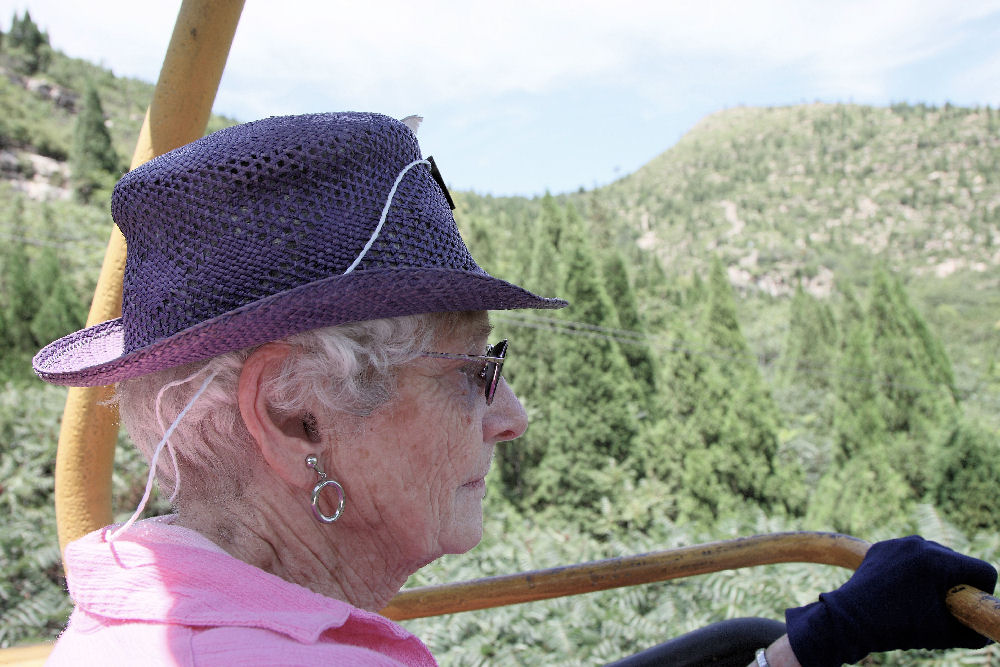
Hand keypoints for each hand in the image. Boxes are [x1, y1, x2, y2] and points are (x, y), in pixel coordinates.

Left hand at [784, 535, 996, 665]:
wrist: (851, 619)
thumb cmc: (899, 627)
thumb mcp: (945, 634)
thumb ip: (975, 632)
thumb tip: (985, 631)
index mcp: (939, 561)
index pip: (983, 570)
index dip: (983, 592)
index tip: (968, 608)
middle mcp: (921, 544)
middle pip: (959, 563)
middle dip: (957, 584)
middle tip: (940, 607)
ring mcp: (900, 542)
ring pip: (935, 558)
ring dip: (936, 577)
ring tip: (919, 599)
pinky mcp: (885, 546)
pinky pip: (911, 557)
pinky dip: (914, 572)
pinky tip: (902, 589)